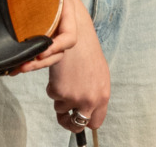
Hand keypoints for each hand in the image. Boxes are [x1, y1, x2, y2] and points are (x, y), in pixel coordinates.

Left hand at [13, 0, 80, 73]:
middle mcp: (59, 27)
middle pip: (55, 54)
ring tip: (16, 68)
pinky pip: (34, 54)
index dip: (58, 46)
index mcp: (67, 14)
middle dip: (41, 62)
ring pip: (45, 58)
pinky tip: (12, 67)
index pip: (69, 37)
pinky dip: (24, 62)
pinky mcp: (34, 34)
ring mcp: (47, 32)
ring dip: (31, 65)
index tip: (42, 47)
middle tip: (24, 63)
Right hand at [45, 0, 109, 133]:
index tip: (77, 119)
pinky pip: (52, 95)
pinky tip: (59, 70)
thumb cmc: (85, 50)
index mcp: (103, 95)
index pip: (96, 122)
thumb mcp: (96, 74)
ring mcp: (75, 97)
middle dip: (69, 120)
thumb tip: (86, 110)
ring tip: (65, 76)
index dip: (85, 121)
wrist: (76, 31)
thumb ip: (93, 93)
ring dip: (59, 95)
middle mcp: (91, 99)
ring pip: (61, 108)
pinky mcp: (60, 91)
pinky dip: (52, 84)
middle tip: (63, 113)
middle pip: (78, 123)